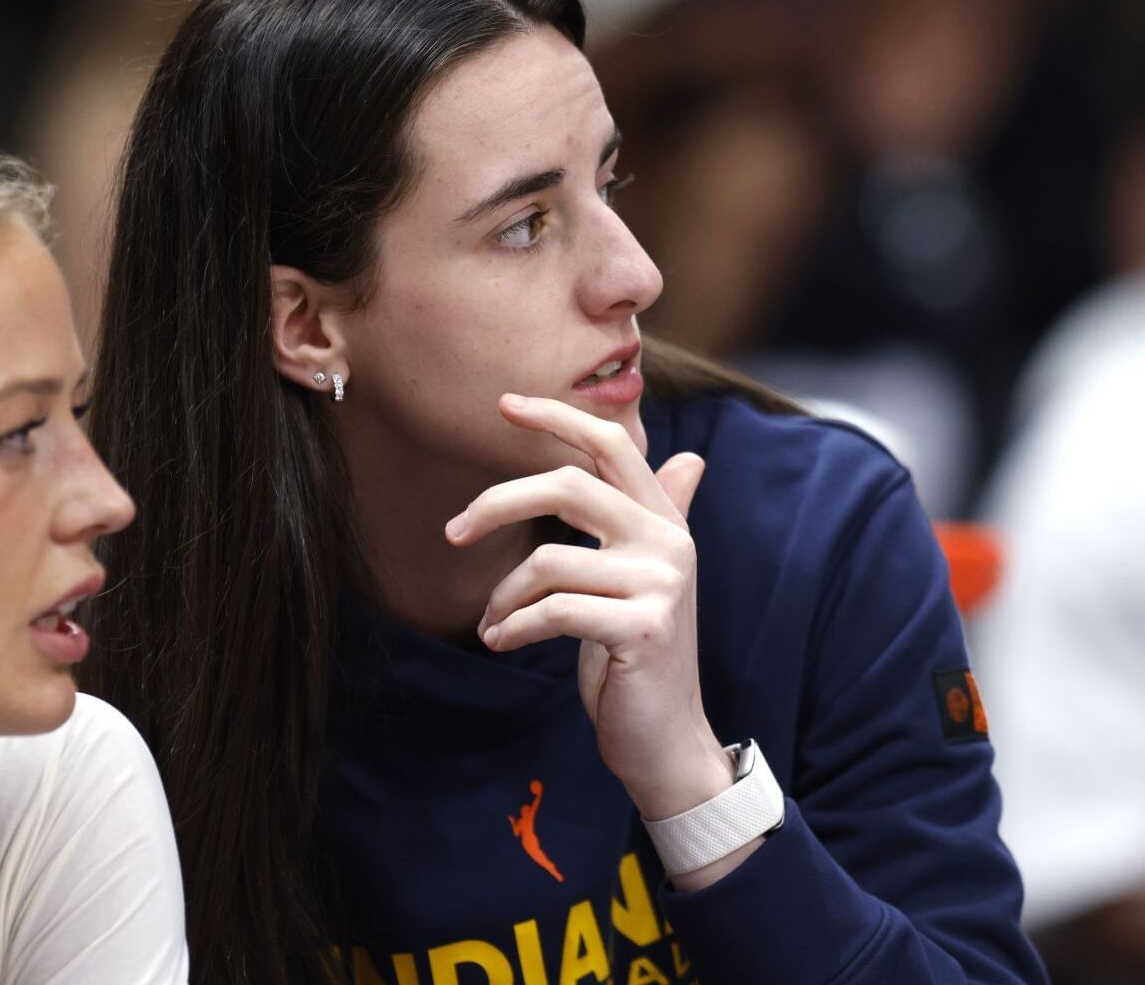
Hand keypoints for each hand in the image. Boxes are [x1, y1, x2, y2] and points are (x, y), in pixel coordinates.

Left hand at [445, 394, 732, 819]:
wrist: (665, 740)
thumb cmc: (637, 657)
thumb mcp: (644, 581)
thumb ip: (659, 518)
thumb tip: (691, 459)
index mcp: (663, 523)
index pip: (611, 447)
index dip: (557, 418)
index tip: (504, 404)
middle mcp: (668, 543)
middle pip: (568, 486)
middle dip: (498, 504)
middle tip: (453, 532)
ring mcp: (659, 585)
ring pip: (548, 560)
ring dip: (502, 596)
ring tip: (492, 623)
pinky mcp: (642, 628)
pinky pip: (552, 609)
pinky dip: (514, 625)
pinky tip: (502, 640)